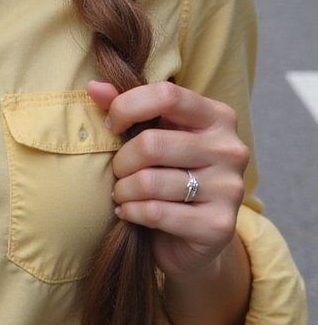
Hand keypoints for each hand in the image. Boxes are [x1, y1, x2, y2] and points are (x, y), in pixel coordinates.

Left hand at [87, 79, 248, 279]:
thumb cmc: (170, 174)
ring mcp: (229, 189)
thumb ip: (127, 106)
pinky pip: (156, 212)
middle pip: (152, 144)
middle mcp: (231, 149)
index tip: (111, 125)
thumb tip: (93, 87)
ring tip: (121, 193)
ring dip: (123, 190)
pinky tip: (128, 212)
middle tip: (117, 171)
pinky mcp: (219, 226)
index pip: (167, 95)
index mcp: (218, 116)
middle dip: (122, 160)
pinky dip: (132, 212)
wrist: (191, 238)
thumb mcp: (152, 133)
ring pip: (150, 182)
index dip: (128, 106)